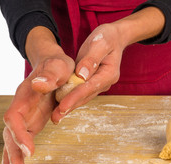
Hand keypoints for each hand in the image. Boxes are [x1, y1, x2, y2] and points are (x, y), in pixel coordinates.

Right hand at [0, 27, 74, 163]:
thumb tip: (38, 84)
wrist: (53, 64)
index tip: (29, 151)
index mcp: (25, 95)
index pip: (14, 116)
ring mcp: (25, 115)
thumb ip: (50, 75)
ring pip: (13, 138)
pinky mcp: (32, 121)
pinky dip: (18, 153)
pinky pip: (22, 138)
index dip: (19, 134)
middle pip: (10, 132)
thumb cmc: (57, 65)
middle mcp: (21, 107)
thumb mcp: (58, 65)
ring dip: (13, 157)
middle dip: (13, 153)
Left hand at [52, 7, 164, 122]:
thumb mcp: (100, 42)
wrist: (114, 38)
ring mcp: (99, 85)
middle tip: (56, 118)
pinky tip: (59, 107)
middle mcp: (105, 82)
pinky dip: (70, 99)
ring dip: (69, 107)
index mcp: (109, 73)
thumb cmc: (107, 37)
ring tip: (55, 117)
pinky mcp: (92, 84)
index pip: (89, 87)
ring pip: (83, 98)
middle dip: (70, 107)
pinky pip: (81, 93)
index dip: (75, 97)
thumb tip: (81, 75)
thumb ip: (91, 59)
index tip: (62, 106)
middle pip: (85, 97)